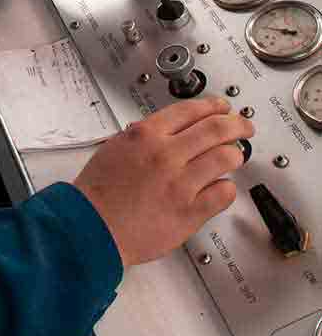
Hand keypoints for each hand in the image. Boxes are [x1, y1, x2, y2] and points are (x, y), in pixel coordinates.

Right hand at [73, 97, 253, 267]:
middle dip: (237, 125)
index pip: (190, 110)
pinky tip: (221, 187)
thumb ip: (141, 137)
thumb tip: (163, 133)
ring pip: (225, 158)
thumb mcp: (114, 148)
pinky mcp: (190, 211)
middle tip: (243, 126)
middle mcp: (166, 154)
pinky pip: (223, 193)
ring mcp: (181, 183)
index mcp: (146, 135)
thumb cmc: (98, 194)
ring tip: (235, 156)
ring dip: (235, 154)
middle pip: (216, 129)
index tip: (222, 108)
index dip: (213, 107)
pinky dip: (227, 188)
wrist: (92, 228)